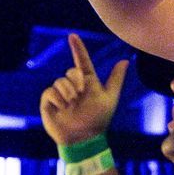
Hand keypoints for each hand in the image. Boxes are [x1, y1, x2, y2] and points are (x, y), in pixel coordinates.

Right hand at [40, 31, 129, 146]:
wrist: (83, 139)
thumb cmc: (98, 120)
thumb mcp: (110, 98)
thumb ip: (116, 79)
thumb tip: (125, 60)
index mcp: (87, 81)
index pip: (82, 61)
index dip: (78, 48)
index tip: (72, 36)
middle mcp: (73, 85)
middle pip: (71, 71)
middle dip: (76, 82)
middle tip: (80, 96)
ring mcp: (60, 93)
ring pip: (60, 81)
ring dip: (68, 93)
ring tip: (72, 105)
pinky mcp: (48, 101)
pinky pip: (50, 91)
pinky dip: (58, 99)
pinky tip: (63, 108)